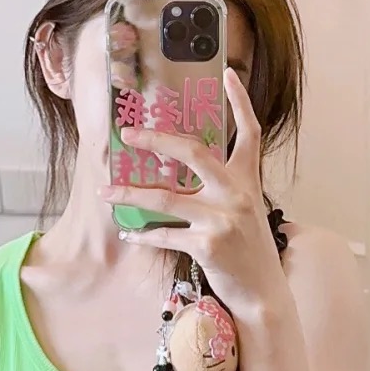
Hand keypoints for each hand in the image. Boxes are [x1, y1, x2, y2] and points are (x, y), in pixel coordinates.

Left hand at [100, 68, 284, 322]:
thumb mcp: (246, 212)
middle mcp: (237, 194)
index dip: (241, 103)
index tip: (229, 76)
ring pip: (164, 198)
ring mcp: (222, 219)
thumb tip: (183, 172)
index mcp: (247, 181)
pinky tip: (128, 232)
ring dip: (129, 195)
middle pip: (193, 153)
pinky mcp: (207, 245)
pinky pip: (164, 234)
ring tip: (106, 191)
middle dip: (156, 140)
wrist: (263, 294)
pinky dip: (142, 234)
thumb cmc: (249, 251)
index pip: (250, 133)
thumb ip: (224, 188)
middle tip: (129, 133)